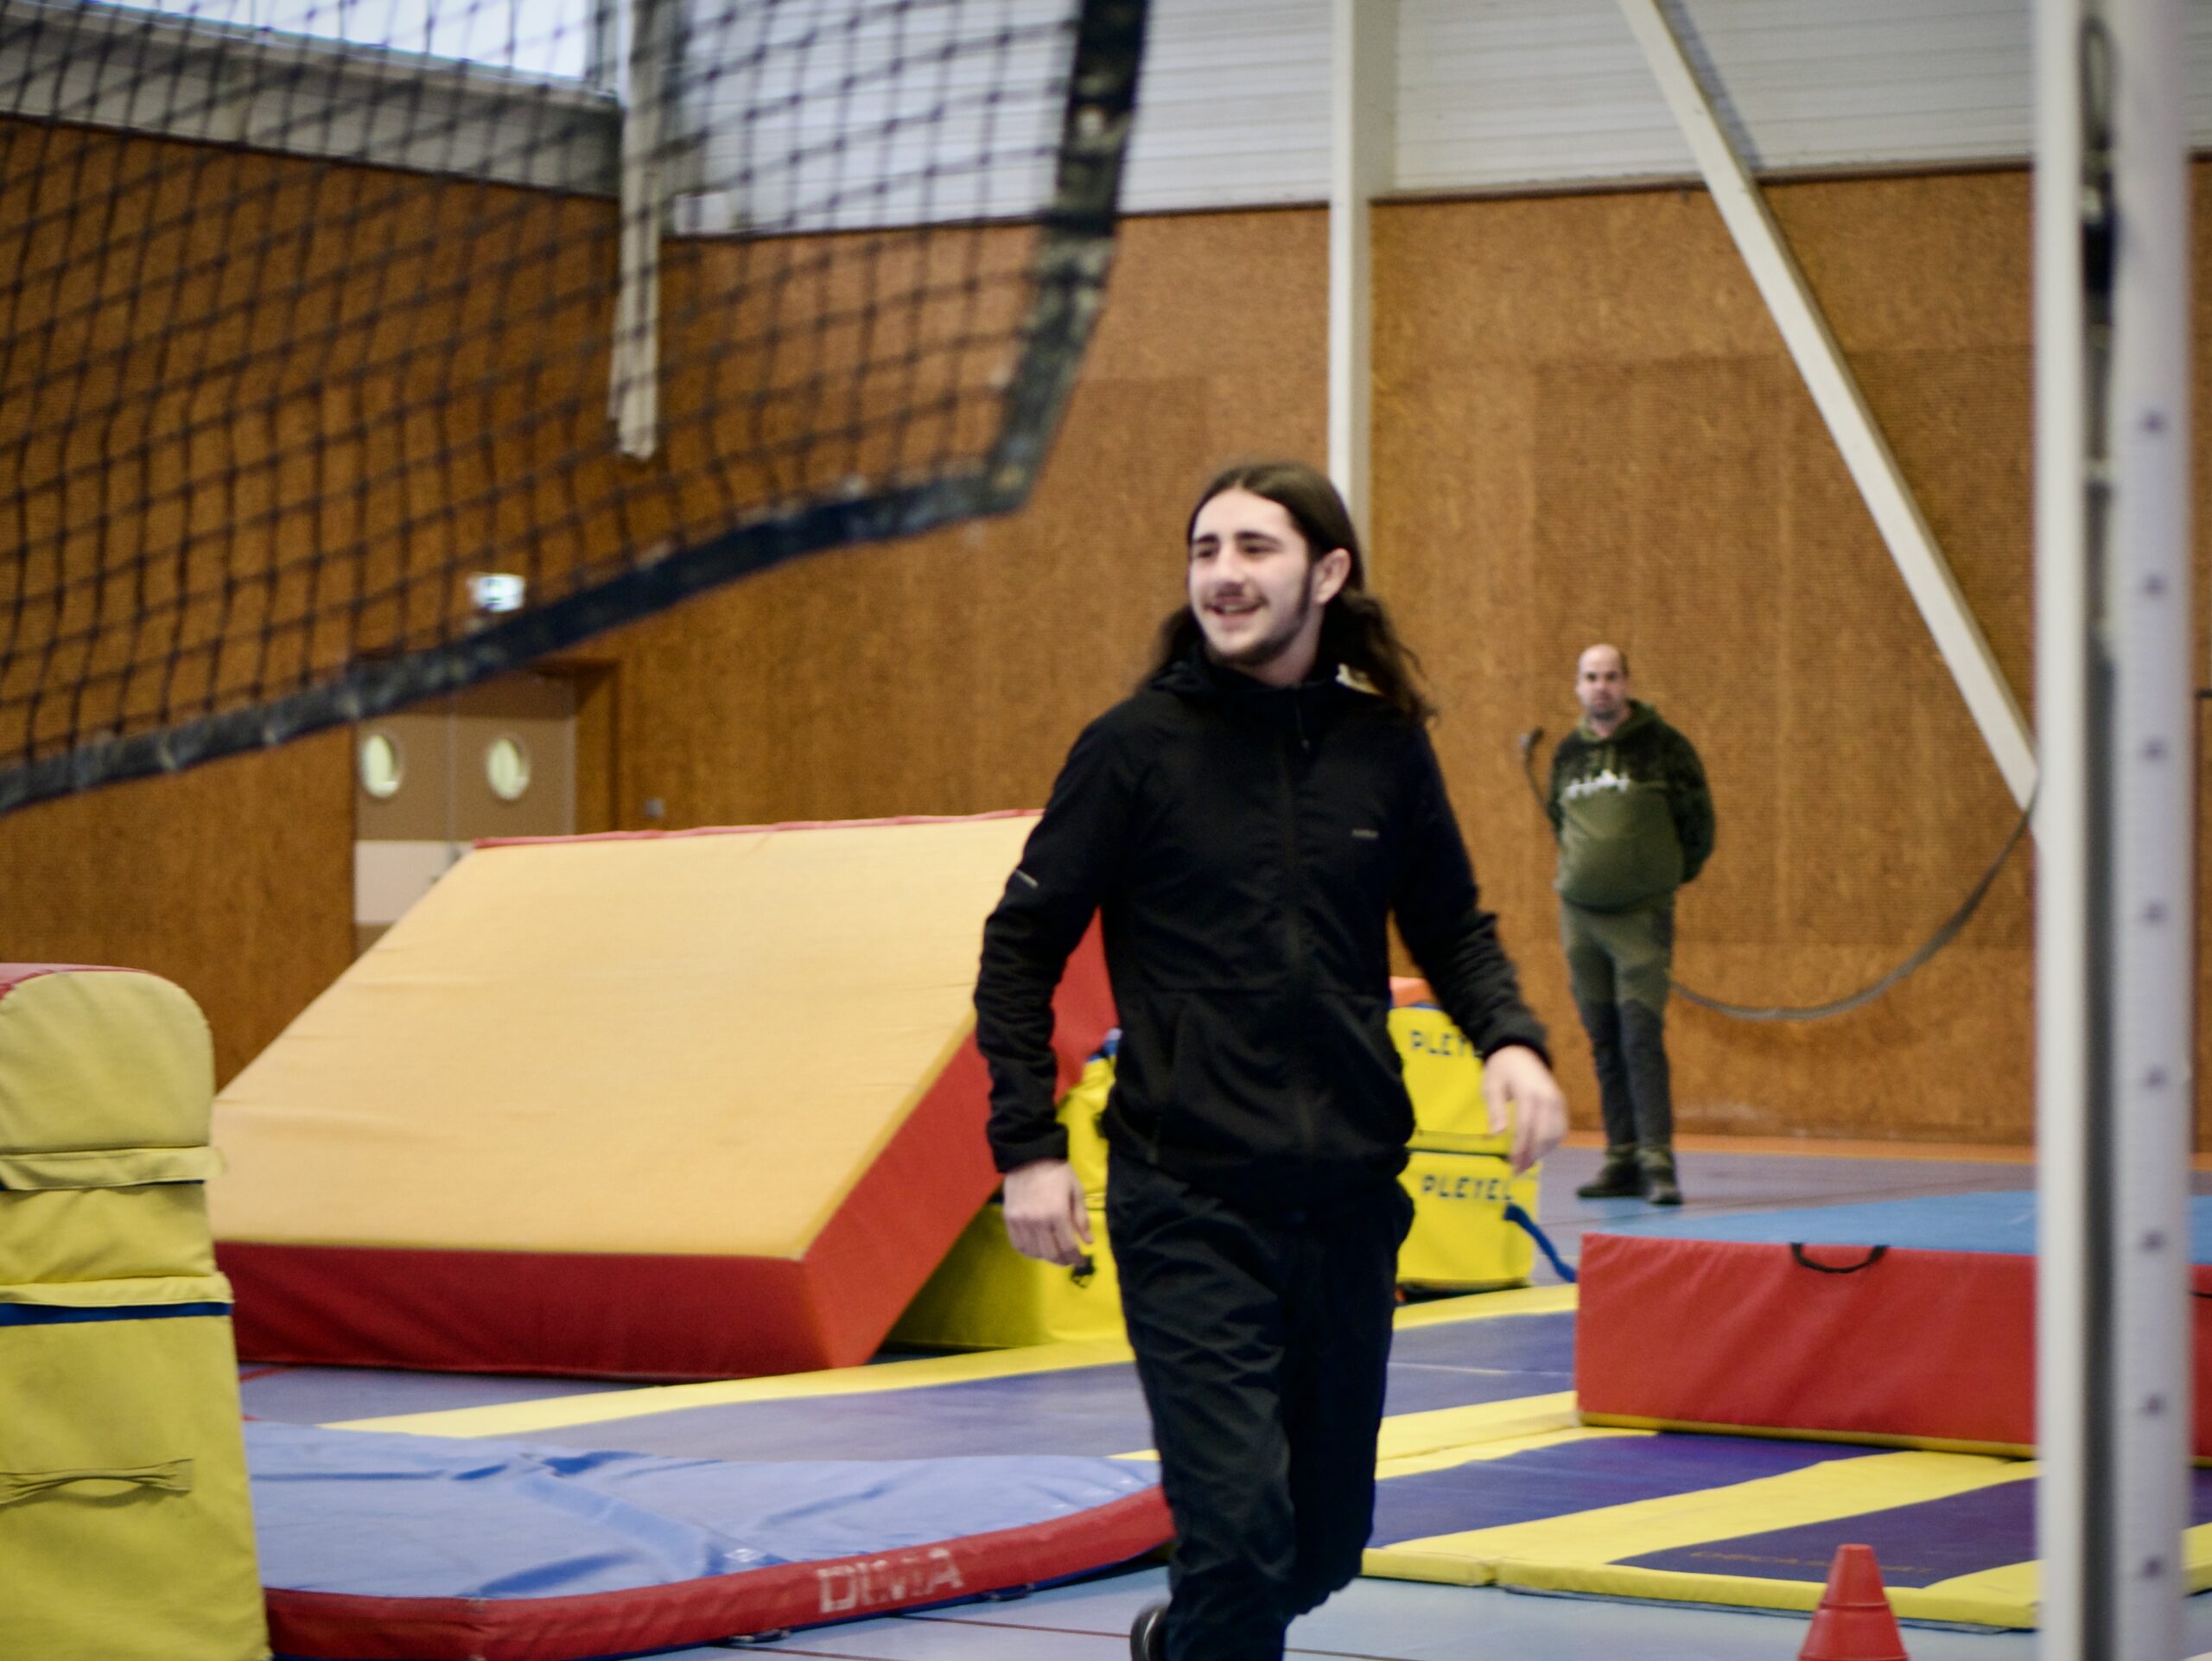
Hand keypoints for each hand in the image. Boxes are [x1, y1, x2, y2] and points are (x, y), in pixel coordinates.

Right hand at [1001, 1158, 1092, 1266]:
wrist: (1028, 1156)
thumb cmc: (1057, 1172)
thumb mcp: (1076, 1191)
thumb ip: (1081, 1218)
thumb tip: (1088, 1242)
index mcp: (1057, 1213)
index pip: (1067, 1247)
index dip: (1076, 1258)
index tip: (1082, 1261)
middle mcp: (1037, 1221)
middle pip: (1051, 1254)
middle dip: (1063, 1261)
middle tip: (1070, 1260)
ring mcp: (1020, 1222)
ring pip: (1034, 1252)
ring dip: (1047, 1257)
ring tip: (1055, 1253)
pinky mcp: (1009, 1219)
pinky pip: (1018, 1244)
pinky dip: (1029, 1251)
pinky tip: (1038, 1249)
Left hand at [1482, 1044, 1567, 1174]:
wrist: (1521, 1050)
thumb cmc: (1502, 1068)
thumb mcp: (1491, 1085)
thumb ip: (1495, 1110)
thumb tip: (1497, 1134)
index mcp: (1529, 1093)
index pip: (1526, 1128)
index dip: (1520, 1149)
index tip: (1512, 1166)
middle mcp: (1548, 1098)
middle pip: (1543, 1135)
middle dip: (1531, 1156)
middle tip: (1517, 1170)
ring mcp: (1557, 1101)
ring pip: (1555, 1134)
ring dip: (1542, 1151)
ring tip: (1526, 1163)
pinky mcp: (1561, 1103)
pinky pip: (1561, 1128)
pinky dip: (1552, 1142)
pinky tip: (1538, 1150)